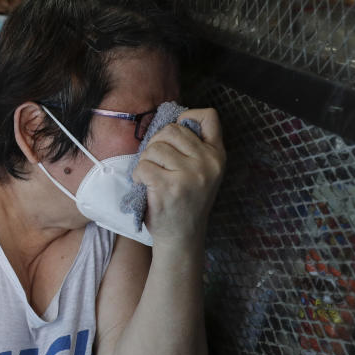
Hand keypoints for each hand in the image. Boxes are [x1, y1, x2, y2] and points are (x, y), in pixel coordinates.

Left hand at [131, 108, 225, 249]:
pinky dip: (137, 176)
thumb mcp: (202, 172)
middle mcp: (208, 162)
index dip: (187, 116)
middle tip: (156, 163)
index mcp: (217, 155)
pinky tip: (145, 187)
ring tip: (152, 179)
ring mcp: (190, 174)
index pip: (209, 116)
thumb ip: (194, 148)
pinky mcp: (169, 186)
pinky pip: (142, 166)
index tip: (175, 135)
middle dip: (156, 144)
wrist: (182, 237)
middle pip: (171, 130)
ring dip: (145, 162)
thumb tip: (170, 122)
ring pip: (154, 148)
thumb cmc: (185, 201)